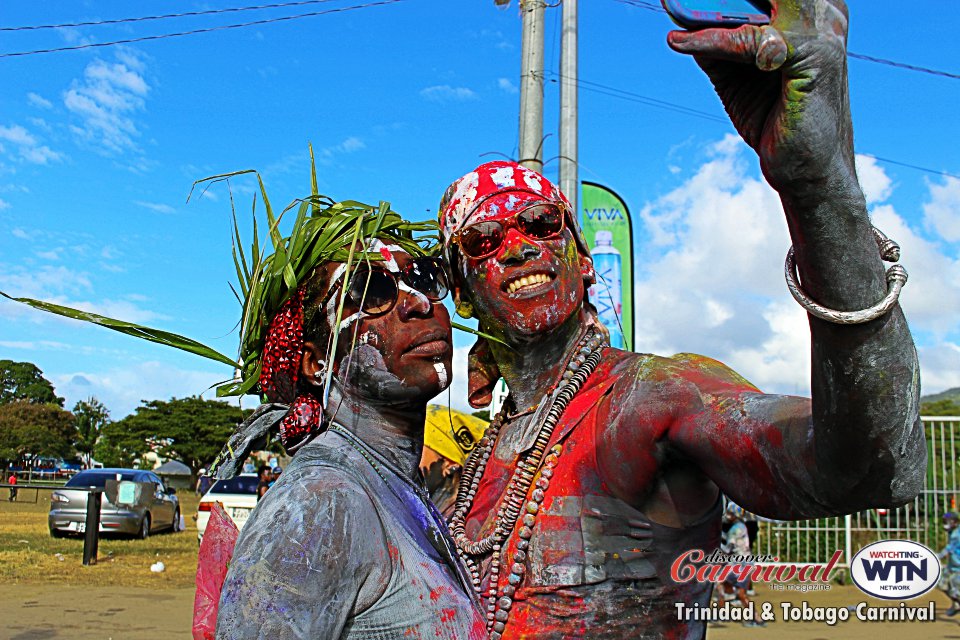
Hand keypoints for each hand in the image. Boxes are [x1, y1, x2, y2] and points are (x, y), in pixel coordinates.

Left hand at [667, 0, 853, 195]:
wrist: (806, 169)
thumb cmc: (776, 120)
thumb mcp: (737, 76)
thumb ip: (718, 46)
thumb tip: (683, 21)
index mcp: (810, 11)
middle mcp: (823, 13)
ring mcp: (822, 31)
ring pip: (751, 9)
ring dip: (707, 11)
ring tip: (674, 7)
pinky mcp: (813, 56)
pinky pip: (749, 41)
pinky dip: (712, 41)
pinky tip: (681, 42)